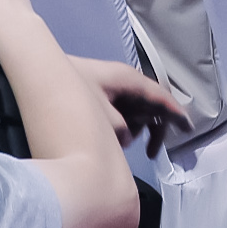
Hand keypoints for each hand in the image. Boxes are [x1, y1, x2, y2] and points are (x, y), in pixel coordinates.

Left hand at [74, 58, 190, 152]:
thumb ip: (120, 129)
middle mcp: (123, 82)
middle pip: (150, 105)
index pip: (159, 96)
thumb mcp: (100, 116)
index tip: (188, 130)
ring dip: (133, 129)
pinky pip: (119, 114)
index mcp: (127, 80)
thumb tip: (125, 138)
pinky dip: (118, 127)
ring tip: (117, 142)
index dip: (175, 113)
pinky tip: (107, 136)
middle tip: (151, 153)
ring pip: (134, 111)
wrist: (38, 73)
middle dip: (153, 128)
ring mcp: (111, 89)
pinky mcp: (98, 97)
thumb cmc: (69, 94)